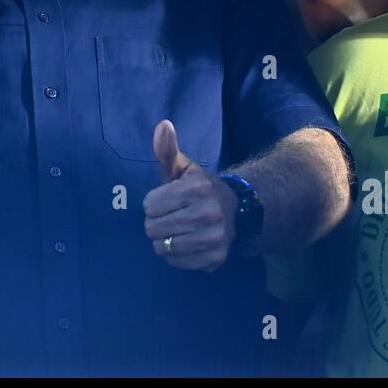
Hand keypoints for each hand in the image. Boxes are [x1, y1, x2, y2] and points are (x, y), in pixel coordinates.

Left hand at [142, 120, 236, 270]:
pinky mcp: (216, 258)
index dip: (153, 203)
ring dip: (164, 241)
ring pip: (163, 247)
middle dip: (155, 223)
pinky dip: (175, 256)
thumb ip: (168, 150)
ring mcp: (214, 237)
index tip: (166, 201)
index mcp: (197, 188)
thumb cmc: (199, 189)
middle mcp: (208, 212)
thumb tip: (163, 125)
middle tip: (169, 217)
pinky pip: (177, 262)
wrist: (237, 211)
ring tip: (176, 231)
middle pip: (153, 228)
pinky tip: (186, 243)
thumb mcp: (184, 168)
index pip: (149, 205)